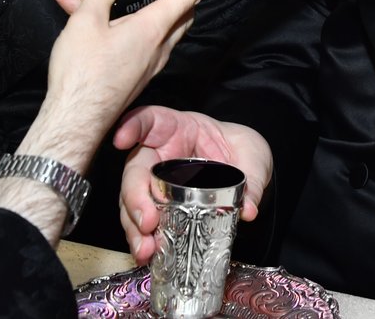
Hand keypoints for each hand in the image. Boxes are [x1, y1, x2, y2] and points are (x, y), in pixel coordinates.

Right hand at [30, 0, 236, 169]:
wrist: (74, 121)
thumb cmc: (82, 74)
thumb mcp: (86, 22)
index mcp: (153, 29)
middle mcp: (157, 46)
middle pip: (173, 10)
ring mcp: (146, 62)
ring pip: (145, 23)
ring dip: (116, 5)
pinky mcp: (133, 74)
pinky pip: (129, 40)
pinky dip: (108, 24)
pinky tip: (76, 13)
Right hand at [113, 106, 271, 264]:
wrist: (244, 166)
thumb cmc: (239, 149)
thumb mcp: (252, 155)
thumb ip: (251, 178)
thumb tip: (247, 209)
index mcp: (177, 129)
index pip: (150, 121)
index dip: (132, 127)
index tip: (122, 139)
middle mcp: (158, 154)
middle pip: (135, 170)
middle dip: (135, 197)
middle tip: (147, 221)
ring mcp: (156, 181)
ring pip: (132, 200)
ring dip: (134, 226)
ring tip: (145, 248)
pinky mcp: (160, 206)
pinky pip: (143, 220)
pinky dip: (143, 238)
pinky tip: (149, 254)